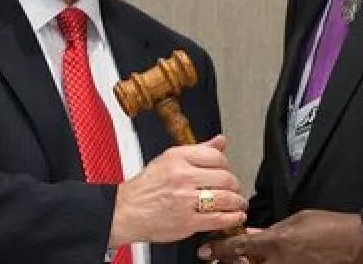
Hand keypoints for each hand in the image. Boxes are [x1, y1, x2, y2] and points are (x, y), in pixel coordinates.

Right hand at [109, 134, 246, 246]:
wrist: (124, 212)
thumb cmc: (145, 188)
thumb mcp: (168, 159)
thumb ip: (198, 151)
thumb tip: (221, 140)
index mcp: (177, 157)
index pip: (216, 156)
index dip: (226, 165)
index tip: (226, 171)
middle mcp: (182, 176)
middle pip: (225, 177)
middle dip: (234, 185)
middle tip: (234, 189)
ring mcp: (186, 200)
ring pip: (226, 198)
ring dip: (237, 202)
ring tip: (238, 204)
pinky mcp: (188, 221)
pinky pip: (219, 219)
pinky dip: (232, 218)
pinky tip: (235, 216)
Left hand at [198, 210, 362, 263]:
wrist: (352, 245)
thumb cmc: (326, 226)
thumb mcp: (296, 221)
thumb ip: (270, 230)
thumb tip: (251, 233)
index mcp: (276, 243)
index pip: (239, 247)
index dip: (219, 250)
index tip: (204, 252)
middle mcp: (277, 262)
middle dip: (229, 262)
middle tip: (216, 258)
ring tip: (238, 259)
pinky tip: (259, 260)